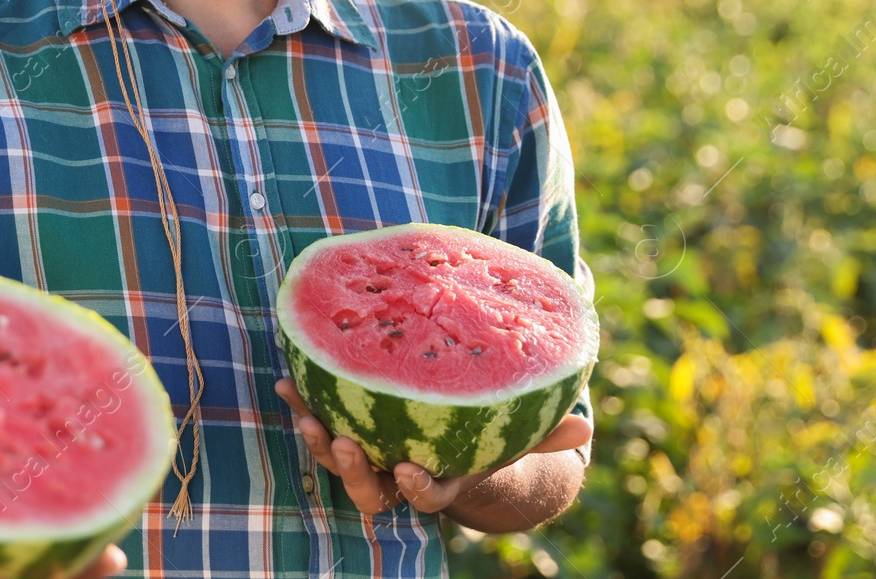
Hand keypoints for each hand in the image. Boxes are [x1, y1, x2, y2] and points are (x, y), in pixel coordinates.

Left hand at [274, 378, 590, 515]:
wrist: (453, 447)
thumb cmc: (488, 440)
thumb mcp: (517, 438)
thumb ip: (544, 434)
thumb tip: (586, 428)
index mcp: (440, 480)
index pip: (425, 496)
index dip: (415, 487)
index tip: (406, 470)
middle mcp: (399, 476)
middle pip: (371, 489)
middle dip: (353, 470)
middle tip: (343, 443)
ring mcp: (370, 458)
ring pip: (339, 461)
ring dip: (319, 439)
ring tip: (306, 412)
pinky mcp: (347, 433)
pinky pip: (322, 423)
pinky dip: (305, 403)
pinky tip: (288, 379)